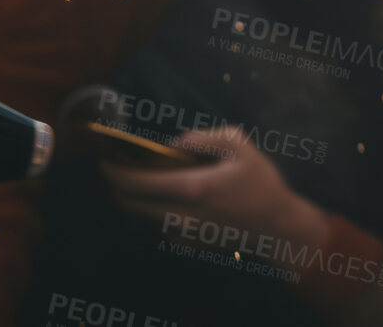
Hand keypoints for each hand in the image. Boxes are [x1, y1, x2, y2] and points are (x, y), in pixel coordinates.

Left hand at [100, 127, 330, 250]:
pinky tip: (177, 196)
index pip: (134, 182)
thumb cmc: (261, 184)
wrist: (277, 228)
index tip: (105, 158)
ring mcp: (181, 233)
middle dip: (117, 184)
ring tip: (149, 178)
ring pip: (143, 213)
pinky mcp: (186, 243)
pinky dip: (159, 207)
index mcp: (192, 188)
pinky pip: (161, 222)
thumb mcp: (241, 148)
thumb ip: (204, 138)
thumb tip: (174, 145)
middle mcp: (179, 215)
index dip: (113, 169)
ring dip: (139, 196)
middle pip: (129, 202)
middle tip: (118, 167)